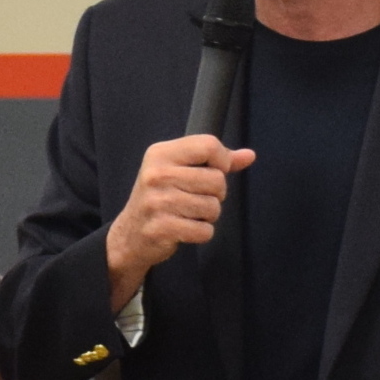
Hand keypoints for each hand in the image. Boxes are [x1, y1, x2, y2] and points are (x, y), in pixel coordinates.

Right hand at [106, 135, 257, 310]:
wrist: (130, 234)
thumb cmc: (160, 199)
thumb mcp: (180, 171)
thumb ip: (215, 162)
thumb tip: (249, 155)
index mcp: (160, 153)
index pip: (209, 145)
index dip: (222, 160)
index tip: (214, 171)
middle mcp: (157, 174)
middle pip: (217, 179)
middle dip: (216, 194)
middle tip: (196, 199)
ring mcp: (158, 201)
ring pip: (213, 206)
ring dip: (208, 216)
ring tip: (189, 214)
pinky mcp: (162, 227)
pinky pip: (205, 230)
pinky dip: (201, 233)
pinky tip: (185, 229)